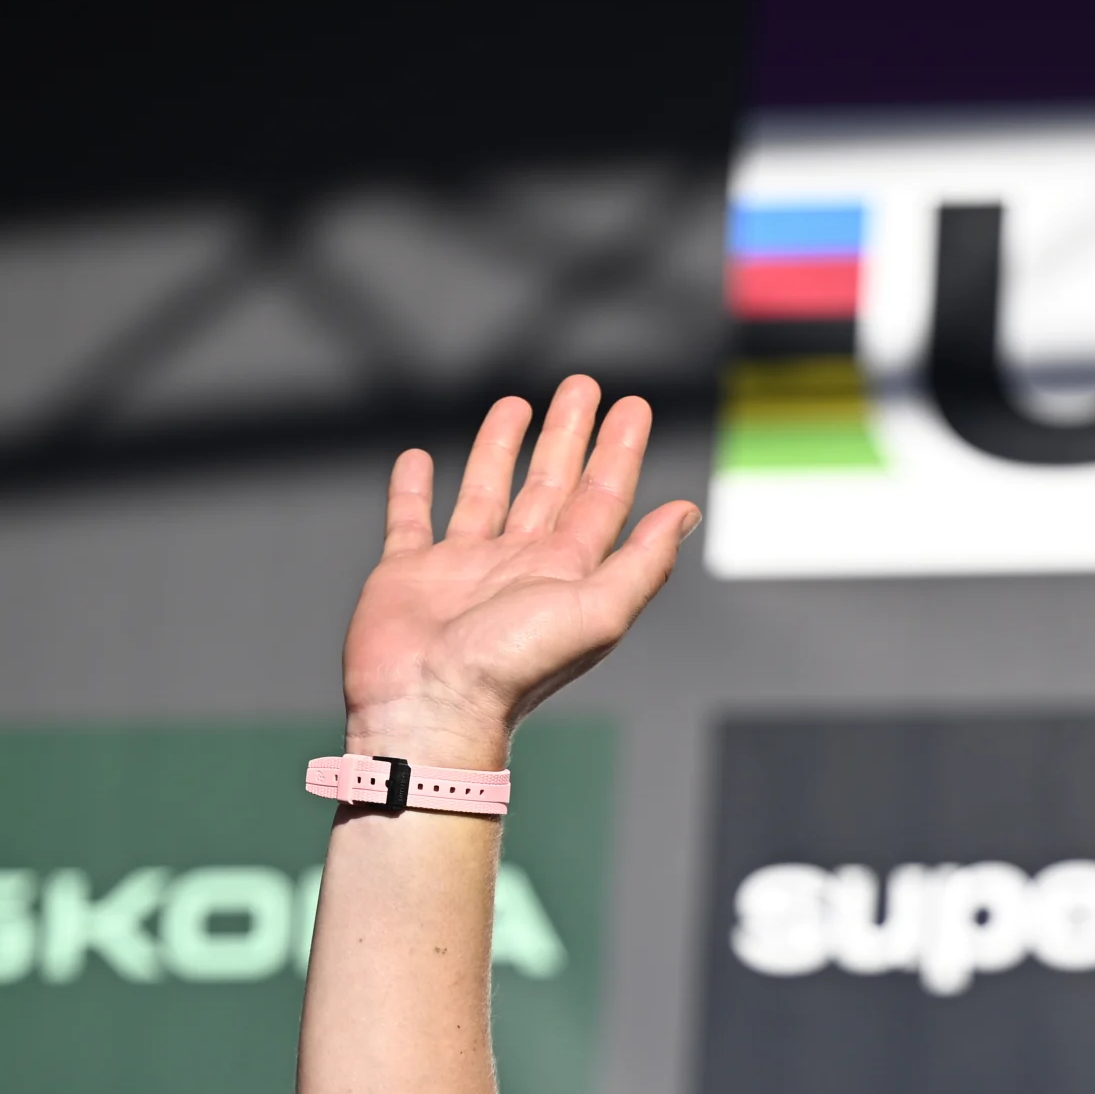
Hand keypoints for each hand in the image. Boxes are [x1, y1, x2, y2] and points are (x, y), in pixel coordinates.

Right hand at [340, 376, 698, 766]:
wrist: (428, 707)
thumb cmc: (512, 668)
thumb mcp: (596, 611)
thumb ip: (641, 562)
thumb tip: (686, 514)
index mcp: (565, 573)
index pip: (602, 498)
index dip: (619, 451)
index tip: (632, 406)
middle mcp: (518, 566)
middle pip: (551, 485)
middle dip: (569, 434)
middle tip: (582, 385)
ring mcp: (462, 568)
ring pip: (487, 492)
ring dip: (502, 449)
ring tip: (515, 404)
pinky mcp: (408, 573)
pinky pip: (411, 520)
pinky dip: (412, 489)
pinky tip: (419, 459)